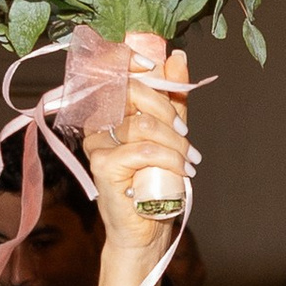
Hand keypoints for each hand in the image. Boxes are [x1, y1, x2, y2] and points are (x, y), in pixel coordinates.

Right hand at [81, 30, 194, 268]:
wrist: (147, 228)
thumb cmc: (155, 183)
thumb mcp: (170, 134)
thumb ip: (172, 98)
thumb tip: (177, 57)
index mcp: (109, 111)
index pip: (116, 72)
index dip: (133, 61)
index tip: (153, 63)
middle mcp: (97, 123)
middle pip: (134, 93)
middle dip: (169, 112)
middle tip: (186, 138)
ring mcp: (96, 144)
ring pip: (144, 125)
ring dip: (176, 144)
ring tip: (188, 162)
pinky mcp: (102, 165)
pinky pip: (143, 149)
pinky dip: (169, 159)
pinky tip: (181, 171)